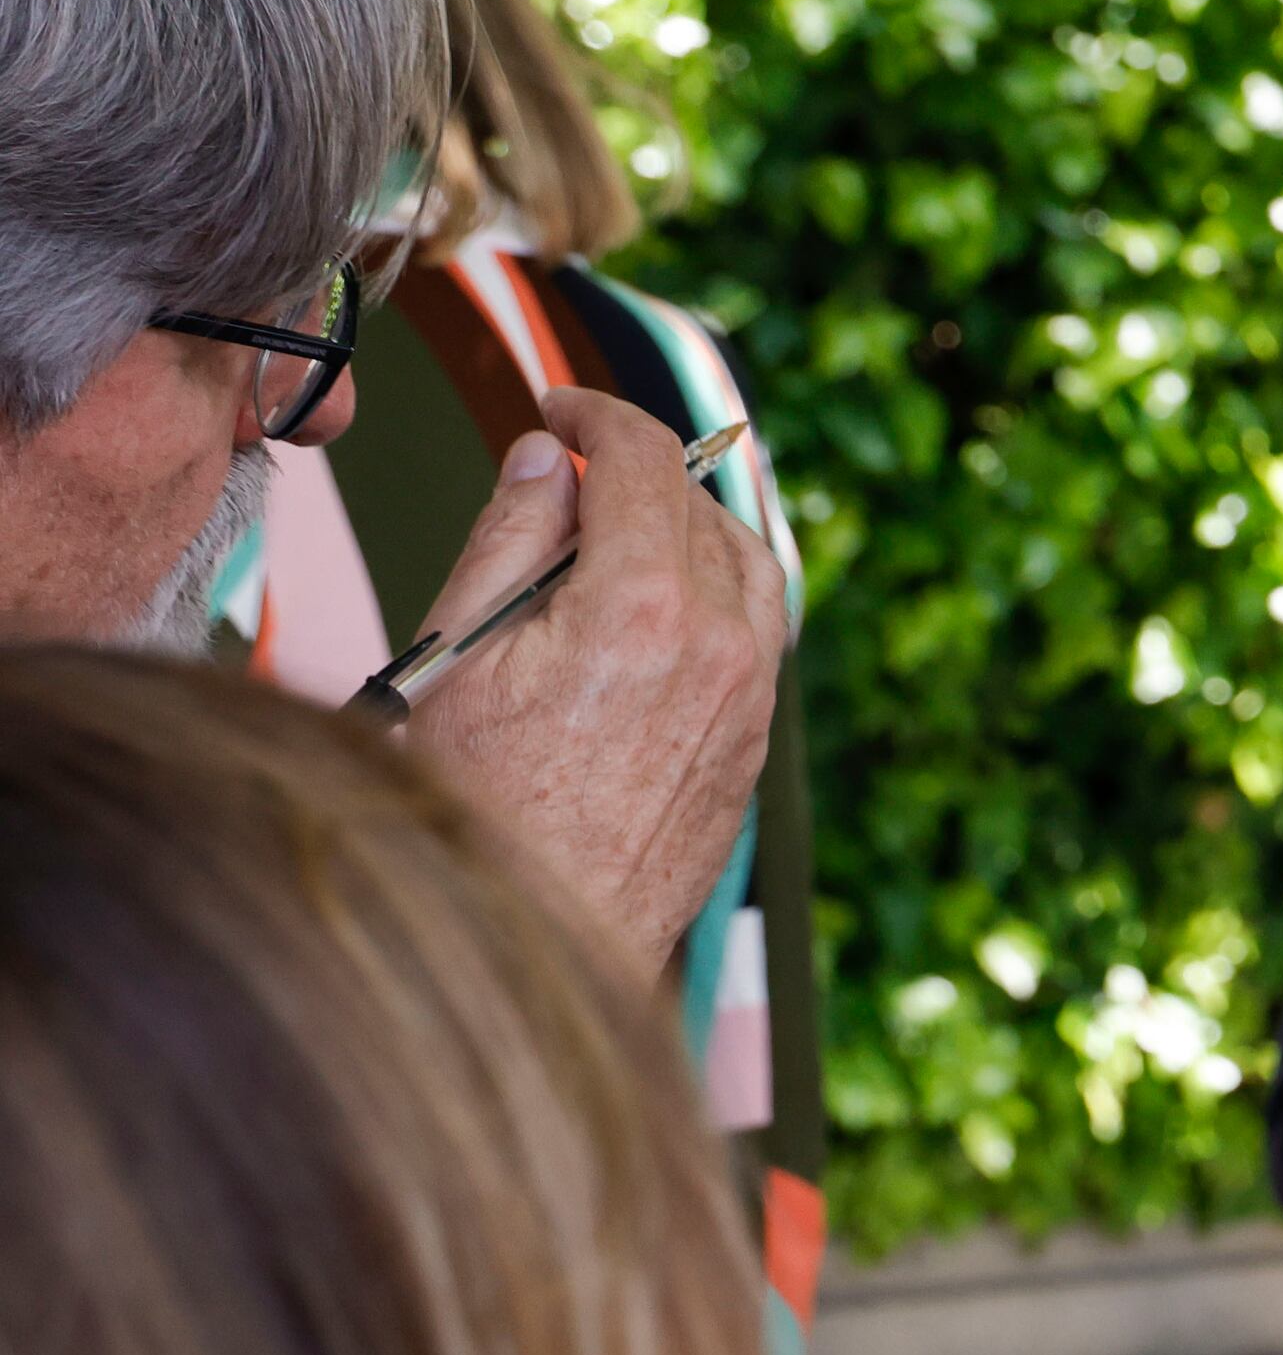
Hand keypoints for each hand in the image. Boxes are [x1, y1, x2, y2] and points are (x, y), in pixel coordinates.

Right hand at [402, 387, 788, 973]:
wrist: (531, 945)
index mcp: (642, 610)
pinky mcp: (750, 749)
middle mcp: (719, 648)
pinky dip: (711, 594)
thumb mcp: (455, 657)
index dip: (597, 414)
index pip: (645, 461)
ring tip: (609, 535)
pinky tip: (643, 612)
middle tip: (563, 478)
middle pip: (699, 507)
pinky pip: (755, 635)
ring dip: (687, 529)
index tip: (555, 409)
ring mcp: (748, 702)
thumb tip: (546, 460)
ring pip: (746, 567)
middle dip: (635, 473)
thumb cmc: (469, 811)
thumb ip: (510, 543)